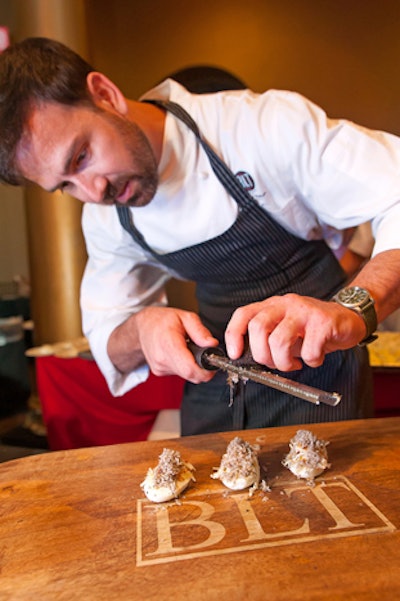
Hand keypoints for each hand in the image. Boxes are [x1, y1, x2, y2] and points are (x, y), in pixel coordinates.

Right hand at [134, 306, 218, 381]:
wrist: (143, 326)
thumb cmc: (162, 320)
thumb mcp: (185, 317)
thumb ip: (200, 331)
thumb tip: (212, 344)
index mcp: (168, 344)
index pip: (189, 369)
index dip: (206, 371)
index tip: (213, 363)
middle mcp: (162, 359)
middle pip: (190, 375)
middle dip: (202, 368)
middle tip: (204, 352)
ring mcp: (159, 367)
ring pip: (186, 375)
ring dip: (193, 365)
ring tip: (188, 349)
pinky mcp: (159, 372)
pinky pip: (179, 373)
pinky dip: (184, 365)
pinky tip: (180, 353)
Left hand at [224, 293, 366, 370]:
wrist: (349, 319)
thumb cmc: (313, 329)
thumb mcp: (286, 331)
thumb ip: (268, 340)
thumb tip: (247, 359)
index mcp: (272, 306)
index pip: (243, 314)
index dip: (234, 335)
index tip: (236, 355)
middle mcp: (286, 304)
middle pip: (258, 327)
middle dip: (262, 354)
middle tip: (275, 363)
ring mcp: (304, 311)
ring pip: (279, 340)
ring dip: (284, 362)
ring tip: (294, 364)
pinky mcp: (324, 322)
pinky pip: (309, 350)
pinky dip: (311, 361)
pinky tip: (316, 357)